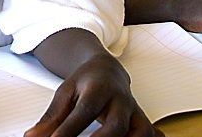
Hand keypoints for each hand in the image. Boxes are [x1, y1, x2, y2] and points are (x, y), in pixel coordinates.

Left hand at [26, 54, 159, 136]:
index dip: (69, 131)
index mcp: (98, 89)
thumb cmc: (86, 83)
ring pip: (141, 132)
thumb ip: (50, 118)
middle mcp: (120, 100)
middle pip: (116, 125)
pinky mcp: (143, 122)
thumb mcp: (64, 93)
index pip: (84, 112)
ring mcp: (135, 112)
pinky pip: (151, 135)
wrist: (108, 70)